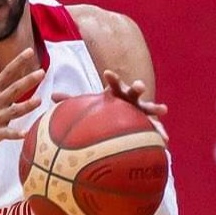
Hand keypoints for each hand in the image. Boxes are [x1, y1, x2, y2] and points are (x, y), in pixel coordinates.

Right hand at [0, 47, 43, 150]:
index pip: (7, 72)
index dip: (18, 61)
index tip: (29, 51)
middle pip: (14, 89)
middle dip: (27, 81)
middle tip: (41, 72)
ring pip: (14, 112)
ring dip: (26, 106)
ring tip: (38, 100)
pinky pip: (6, 134)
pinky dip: (15, 134)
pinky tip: (24, 133)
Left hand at [51, 69, 168, 141]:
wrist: (123, 114)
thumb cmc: (104, 108)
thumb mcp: (90, 103)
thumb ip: (72, 100)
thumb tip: (51, 96)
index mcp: (116, 92)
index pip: (113, 83)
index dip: (112, 78)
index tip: (108, 73)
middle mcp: (130, 98)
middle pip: (134, 91)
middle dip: (137, 87)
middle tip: (139, 85)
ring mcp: (141, 109)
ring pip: (149, 108)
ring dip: (155, 107)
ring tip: (163, 110)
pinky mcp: (149, 122)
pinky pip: (155, 128)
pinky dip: (160, 133)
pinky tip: (164, 141)